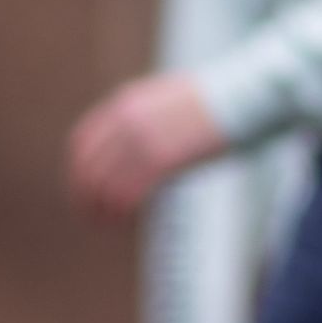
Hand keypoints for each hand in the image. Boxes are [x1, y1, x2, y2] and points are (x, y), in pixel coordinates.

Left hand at [66, 73, 229, 216]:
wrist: (243, 98)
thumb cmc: (216, 103)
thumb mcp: (167, 100)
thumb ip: (144, 118)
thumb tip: (134, 148)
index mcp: (125, 102)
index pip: (82, 141)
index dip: (77, 171)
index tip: (82, 190)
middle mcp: (127, 119)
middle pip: (86, 166)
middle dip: (83, 195)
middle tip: (89, 216)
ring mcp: (142, 138)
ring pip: (103, 184)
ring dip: (100, 209)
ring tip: (106, 224)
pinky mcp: (161, 159)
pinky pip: (127, 192)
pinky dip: (120, 211)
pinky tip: (124, 221)